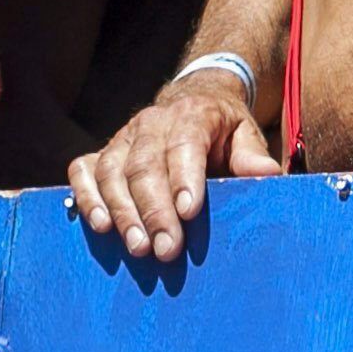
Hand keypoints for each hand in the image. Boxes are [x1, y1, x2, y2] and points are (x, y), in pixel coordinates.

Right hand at [65, 74, 280, 261]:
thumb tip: (268, 174)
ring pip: (112, 170)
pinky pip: (83, 170)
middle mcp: (152, 122)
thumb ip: (252, 156)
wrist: (193, 101)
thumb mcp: (245, 134)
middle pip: (145, 164)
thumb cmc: (222, 130)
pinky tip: (100, 225)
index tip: (189, 212)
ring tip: (138, 248)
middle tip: (167, 250)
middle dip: (154, 210)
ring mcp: (123, 137)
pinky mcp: (103, 152)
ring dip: (122, 212)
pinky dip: (86, 196)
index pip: (185, 143)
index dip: (185, 177)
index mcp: (192, 114)